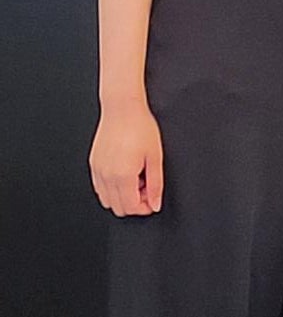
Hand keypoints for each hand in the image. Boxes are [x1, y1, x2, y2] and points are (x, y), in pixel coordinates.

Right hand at [89, 101, 164, 216]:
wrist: (122, 108)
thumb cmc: (140, 127)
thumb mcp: (155, 157)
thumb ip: (156, 184)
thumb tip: (155, 203)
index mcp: (122, 175)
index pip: (130, 208)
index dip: (145, 208)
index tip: (153, 199)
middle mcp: (106, 175)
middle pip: (118, 208)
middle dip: (134, 203)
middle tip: (146, 187)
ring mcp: (97, 170)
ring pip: (107, 200)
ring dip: (122, 196)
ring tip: (136, 178)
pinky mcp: (93, 164)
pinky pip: (100, 187)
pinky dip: (112, 188)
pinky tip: (125, 173)